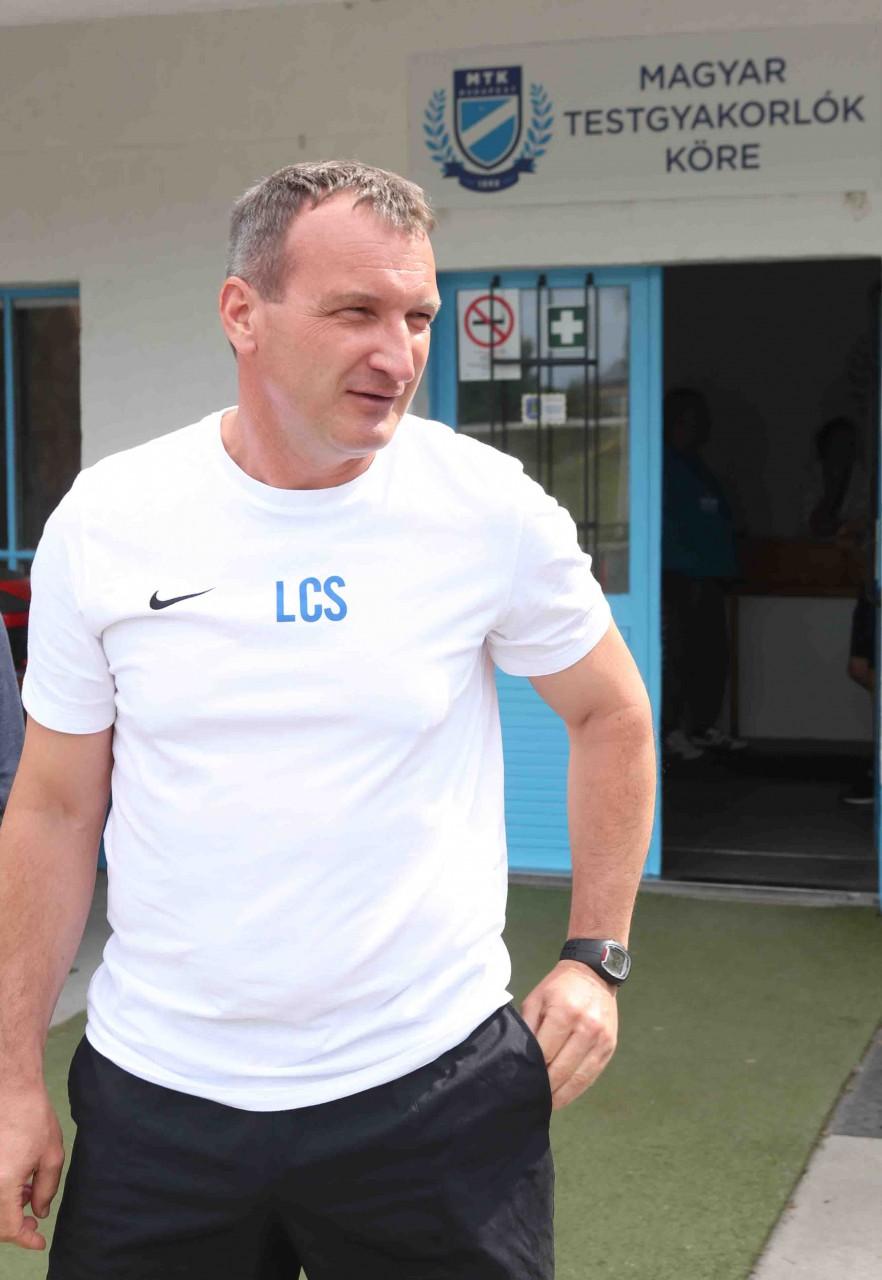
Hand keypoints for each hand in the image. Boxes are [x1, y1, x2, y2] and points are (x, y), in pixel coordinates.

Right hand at [0, 1083, 64, 1250]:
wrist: (11, 1086)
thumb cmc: (32, 1115)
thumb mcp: (51, 1154)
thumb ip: (46, 1189)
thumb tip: (39, 1213)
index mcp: (2, 1183)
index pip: (9, 1228)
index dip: (25, 1239)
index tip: (38, 1241)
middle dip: (15, 1225)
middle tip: (33, 1218)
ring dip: (7, 1209)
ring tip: (29, 1191)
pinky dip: (1, 1194)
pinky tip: (17, 1181)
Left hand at [520, 960, 618, 1109]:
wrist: (594, 974)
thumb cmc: (558, 988)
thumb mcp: (536, 1000)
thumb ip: (528, 1029)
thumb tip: (520, 1059)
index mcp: (564, 1013)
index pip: (545, 1053)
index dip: (532, 1071)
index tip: (519, 1084)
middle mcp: (586, 1027)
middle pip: (562, 1069)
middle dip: (545, 1087)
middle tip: (529, 1099)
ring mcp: (601, 1039)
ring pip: (579, 1078)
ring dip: (561, 1095)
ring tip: (544, 1104)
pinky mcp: (610, 1048)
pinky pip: (592, 1076)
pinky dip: (576, 1090)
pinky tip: (562, 1097)